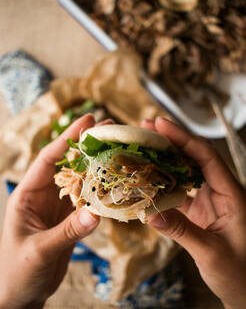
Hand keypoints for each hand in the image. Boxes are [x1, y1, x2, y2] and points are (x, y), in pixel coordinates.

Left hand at [0, 114, 101, 308]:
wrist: (21, 295)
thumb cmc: (17, 272)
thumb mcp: (39, 251)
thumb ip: (67, 232)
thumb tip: (96, 213)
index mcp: (27, 195)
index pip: (47, 160)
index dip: (66, 139)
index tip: (86, 121)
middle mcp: (43, 195)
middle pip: (67, 164)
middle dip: (87, 145)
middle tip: (108, 127)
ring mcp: (58, 206)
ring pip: (80, 179)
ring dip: (97, 165)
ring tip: (117, 148)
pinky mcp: (69, 218)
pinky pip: (88, 199)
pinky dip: (101, 190)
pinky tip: (115, 181)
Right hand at [142, 117, 245, 308]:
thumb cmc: (239, 274)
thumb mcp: (211, 253)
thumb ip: (182, 231)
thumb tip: (149, 213)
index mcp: (232, 194)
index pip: (206, 157)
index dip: (184, 138)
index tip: (161, 124)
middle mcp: (220, 191)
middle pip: (194, 157)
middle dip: (170, 140)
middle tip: (145, 128)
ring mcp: (208, 199)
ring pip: (185, 170)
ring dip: (164, 158)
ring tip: (143, 146)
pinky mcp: (199, 209)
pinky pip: (178, 189)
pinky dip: (162, 181)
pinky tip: (147, 177)